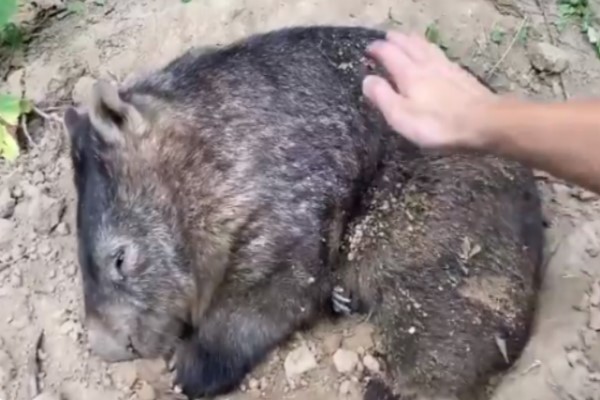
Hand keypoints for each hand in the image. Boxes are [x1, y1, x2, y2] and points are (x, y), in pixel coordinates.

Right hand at [363, 31, 497, 148]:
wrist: (484, 122)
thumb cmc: (438, 124)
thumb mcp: (401, 117)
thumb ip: (382, 97)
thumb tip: (367, 80)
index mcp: (409, 74)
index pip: (388, 53)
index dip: (376, 49)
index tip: (367, 50)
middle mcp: (426, 64)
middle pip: (408, 44)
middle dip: (394, 40)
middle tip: (385, 39)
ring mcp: (446, 67)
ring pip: (425, 46)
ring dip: (412, 40)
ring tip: (406, 39)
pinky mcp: (461, 74)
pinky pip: (439, 54)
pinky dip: (429, 49)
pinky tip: (433, 55)